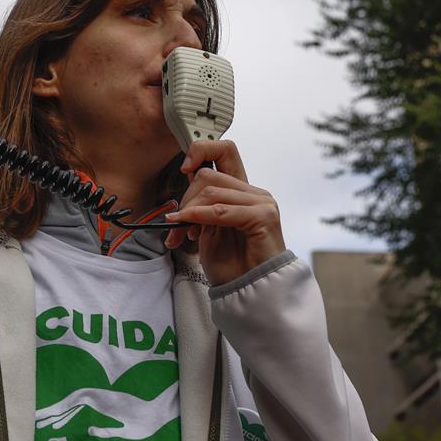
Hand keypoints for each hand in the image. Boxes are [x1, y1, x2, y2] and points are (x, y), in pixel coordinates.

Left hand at [164, 140, 285, 285]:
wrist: (249, 291)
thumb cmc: (231, 265)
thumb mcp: (208, 228)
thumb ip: (202, 204)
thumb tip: (186, 178)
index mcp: (243, 191)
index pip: (224, 150)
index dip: (201, 150)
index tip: (184, 168)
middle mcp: (255, 192)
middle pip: (208, 174)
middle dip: (186, 198)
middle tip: (177, 222)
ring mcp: (262, 202)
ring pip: (212, 190)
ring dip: (189, 212)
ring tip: (182, 232)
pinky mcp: (263, 216)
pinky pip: (221, 210)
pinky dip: (199, 217)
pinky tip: (188, 228)